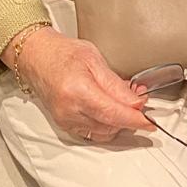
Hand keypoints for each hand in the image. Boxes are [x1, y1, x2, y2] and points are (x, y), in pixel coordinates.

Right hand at [6, 26, 154, 142]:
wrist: (37, 58)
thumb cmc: (62, 53)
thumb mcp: (94, 59)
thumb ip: (115, 84)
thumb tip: (136, 102)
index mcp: (77, 91)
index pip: (113, 113)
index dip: (135, 119)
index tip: (149, 121)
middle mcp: (69, 111)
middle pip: (110, 125)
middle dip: (130, 118)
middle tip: (140, 102)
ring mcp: (65, 120)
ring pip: (103, 132)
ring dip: (119, 122)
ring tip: (126, 103)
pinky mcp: (64, 125)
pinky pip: (92, 132)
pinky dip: (106, 125)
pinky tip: (111, 111)